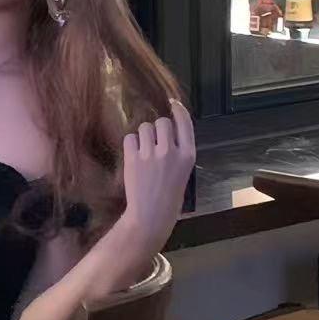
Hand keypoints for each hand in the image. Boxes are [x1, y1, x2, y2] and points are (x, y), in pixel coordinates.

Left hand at [120, 101, 195, 253]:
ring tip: (144, 154)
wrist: (151, 215)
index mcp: (188, 155)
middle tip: (154, 143)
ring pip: (144, 127)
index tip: (173, 104)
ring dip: (143, 136)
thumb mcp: (183, 172)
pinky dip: (130, 145)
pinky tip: (134, 158)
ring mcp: (151, 154)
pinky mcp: (133, 158)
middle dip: (157, 128)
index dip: (178, 111)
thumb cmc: (169, 196)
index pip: (185, 123)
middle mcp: (171, 151)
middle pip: (162, 122)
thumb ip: (178, 151)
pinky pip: (130, 137)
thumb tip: (166, 129)